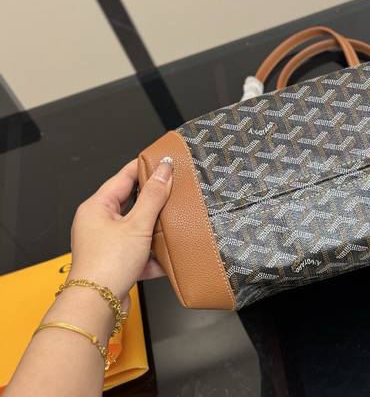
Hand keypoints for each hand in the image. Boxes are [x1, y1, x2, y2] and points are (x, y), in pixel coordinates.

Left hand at [67, 158, 172, 304]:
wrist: (97, 304)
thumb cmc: (107, 264)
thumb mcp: (138, 225)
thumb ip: (154, 197)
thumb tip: (164, 171)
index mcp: (97, 206)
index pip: (124, 177)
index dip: (145, 167)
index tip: (163, 161)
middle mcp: (98, 222)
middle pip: (131, 203)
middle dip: (154, 201)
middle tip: (175, 190)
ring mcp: (106, 243)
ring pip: (137, 228)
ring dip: (156, 229)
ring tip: (175, 224)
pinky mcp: (115, 261)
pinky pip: (138, 250)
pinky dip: (153, 254)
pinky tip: (167, 257)